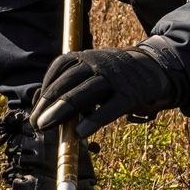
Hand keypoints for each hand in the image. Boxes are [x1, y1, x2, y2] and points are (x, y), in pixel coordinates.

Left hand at [31, 46, 176, 137]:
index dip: (44, 91)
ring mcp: (114, 78)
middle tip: (36, 123)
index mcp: (86, 56)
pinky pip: (110, 107)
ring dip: (62, 109)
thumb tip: (41, 109)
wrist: (153, 67)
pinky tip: (80, 133)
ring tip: (45, 126)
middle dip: (48, 103)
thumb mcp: (91, 73)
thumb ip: (70, 88)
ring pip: (85, 92)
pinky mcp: (130, 94)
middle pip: (68, 81)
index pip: (59, 69)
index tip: (35, 112)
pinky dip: (95, 119)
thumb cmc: (113, 76)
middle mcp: (98, 63)